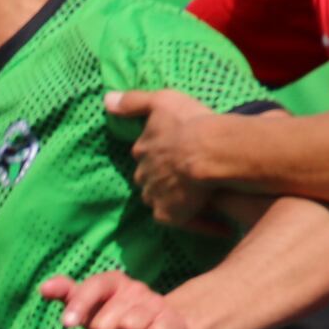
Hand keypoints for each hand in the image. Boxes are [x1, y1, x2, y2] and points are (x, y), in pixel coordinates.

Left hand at [39, 271, 194, 328]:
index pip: (91, 289)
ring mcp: (155, 304)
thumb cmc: (122, 324)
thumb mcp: (93, 311)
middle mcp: (134, 289)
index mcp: (112, 283)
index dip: (78, 306)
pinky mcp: (172, 323)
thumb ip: (69, 296)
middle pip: (102, 325)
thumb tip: (43, 288)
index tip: (67, 323)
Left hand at [105, 89, 231, 227]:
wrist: (208, 150)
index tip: (176, 152)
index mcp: (142, 149)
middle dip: (165, 178)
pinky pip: (186, 222)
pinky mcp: (170, 216)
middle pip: (151, 179)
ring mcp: (155, 197)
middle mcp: (144, 175)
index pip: (146, 153)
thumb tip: (106, 101)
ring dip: (178, 200)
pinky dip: (203, 223)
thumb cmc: (188, 122)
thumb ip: (134, 101)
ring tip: (202, 200)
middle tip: (189, 175)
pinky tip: (222, 227)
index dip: (161, 152)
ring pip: (164, 200)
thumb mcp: (162, 101)